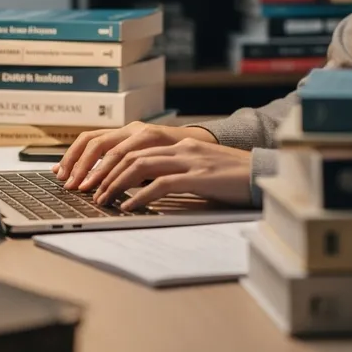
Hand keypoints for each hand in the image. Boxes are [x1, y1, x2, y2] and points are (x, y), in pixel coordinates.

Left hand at [92, 138, 252, 210]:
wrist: (262, 174)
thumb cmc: (232, 177)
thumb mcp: (200, 169)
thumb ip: (177, 172)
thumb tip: (145, 189)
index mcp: (181, 144)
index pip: (135, 148)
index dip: (110, 162)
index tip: (94, 179)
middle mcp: (182, 147)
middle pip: (132, 154)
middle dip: (105, 173)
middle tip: (89, 191)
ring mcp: (190, 160)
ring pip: (141, 165)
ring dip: (116, 184)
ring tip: (103, 200)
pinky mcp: (198, 176)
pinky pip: (161, 184)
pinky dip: (140, 196)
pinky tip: (128, 207)